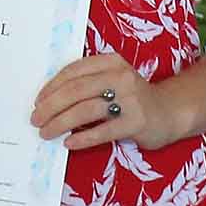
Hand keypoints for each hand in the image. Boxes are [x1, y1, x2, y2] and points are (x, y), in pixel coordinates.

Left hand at [32, 53, 168, 148]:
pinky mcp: (136, 122)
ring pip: (86, 110)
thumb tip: (48, 101)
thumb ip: (87, 83)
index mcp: (111, 62)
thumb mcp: (112, 80)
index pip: (73, 71)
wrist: (169, 112)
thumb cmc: (132, 98)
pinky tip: (69, 143)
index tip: (37, 102)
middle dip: (51, 106)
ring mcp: (130, 99)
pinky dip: (82, 138)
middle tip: (36, 120)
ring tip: (46, 132)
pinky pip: (102, 131)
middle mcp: (121, 76)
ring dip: (61, 123)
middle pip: (76, 90)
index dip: (51, 87)